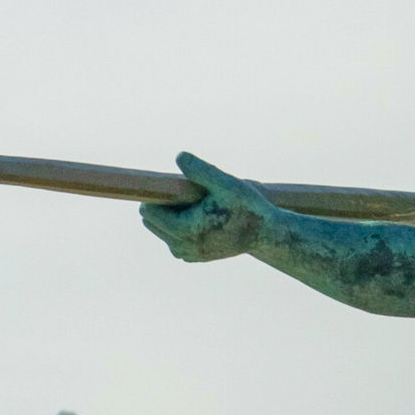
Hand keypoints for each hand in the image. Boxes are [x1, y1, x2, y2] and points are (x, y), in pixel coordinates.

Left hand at [139, 152, 274, 261]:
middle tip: (183, 192)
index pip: (149, 212)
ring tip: (191, 203)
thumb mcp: (226, 184)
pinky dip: (178, 228)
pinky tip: (196, 215)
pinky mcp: (194, 258)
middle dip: (161, 206)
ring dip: (169, 217)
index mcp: (185, 229)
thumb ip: (201, 170)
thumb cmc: (247, 207)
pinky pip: (174, 241)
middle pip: (151, 222)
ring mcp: (188, 255)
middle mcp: (182, 247)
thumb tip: (179, 156)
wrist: (265, 234)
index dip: (156, 195)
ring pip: (161, 232)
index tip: (168, 184)